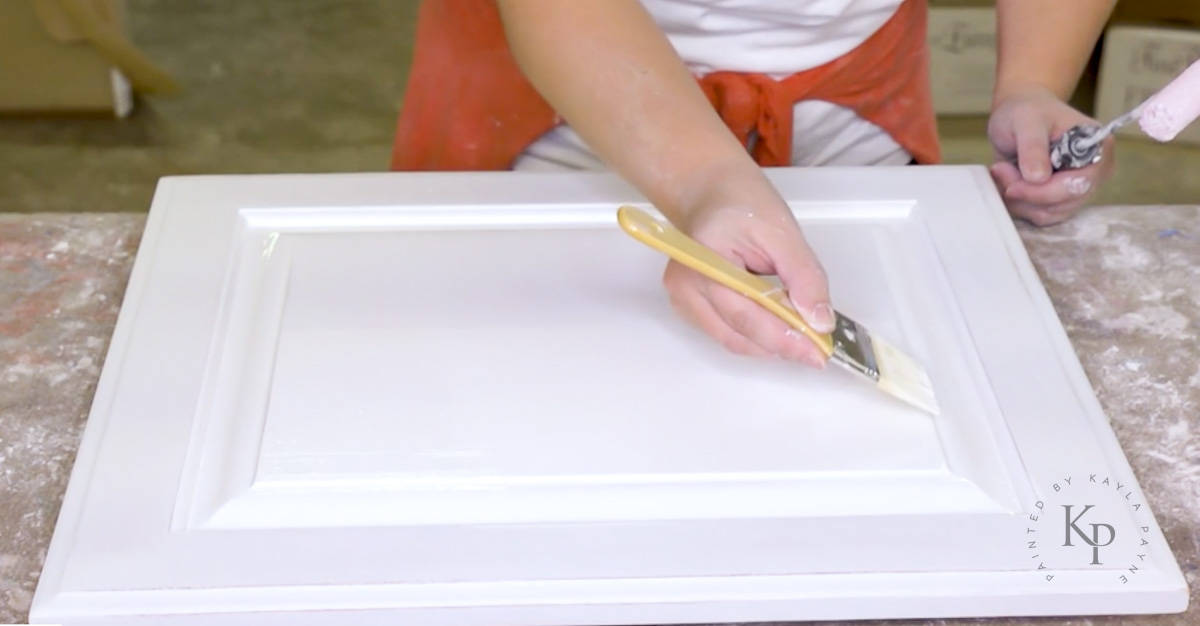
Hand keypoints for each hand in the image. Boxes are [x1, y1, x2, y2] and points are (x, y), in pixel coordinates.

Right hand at [662, 172, 833, 367]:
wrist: (711, 193)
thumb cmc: (743, 202)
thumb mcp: (783, 231)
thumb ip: (803, 276)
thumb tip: (819, 322)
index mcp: (705, 260)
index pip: (746, 316)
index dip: (785, 340)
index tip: (819, 353)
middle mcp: (685, 285)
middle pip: (737, 335)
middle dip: (781, 345)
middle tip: (818, 346)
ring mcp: (682, 298)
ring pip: (732, 340)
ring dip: (769, 343)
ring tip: (801, 332)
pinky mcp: (687, 306)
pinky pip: (725, 332)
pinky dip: (755, 334)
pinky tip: (776, 321)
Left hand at [987, 85, 1113, 225]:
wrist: (1020, 115)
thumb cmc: (1028, 111)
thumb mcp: (1026, 121)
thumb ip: (1033, 147)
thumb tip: (1038, 178)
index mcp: (1098, 148)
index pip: (1079, 184)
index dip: (1044, 191)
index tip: (1012, 185)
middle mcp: (1095, 172)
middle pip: (1064, 204)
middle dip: (1027, 194)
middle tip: (1001, 171)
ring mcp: (1079, 188)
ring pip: (1049, 214)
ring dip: (1020, 199)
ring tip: (1004, 171)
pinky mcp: (1061, 199)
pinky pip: (1040, 215)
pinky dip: (1019, 204)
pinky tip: (1009, 182)